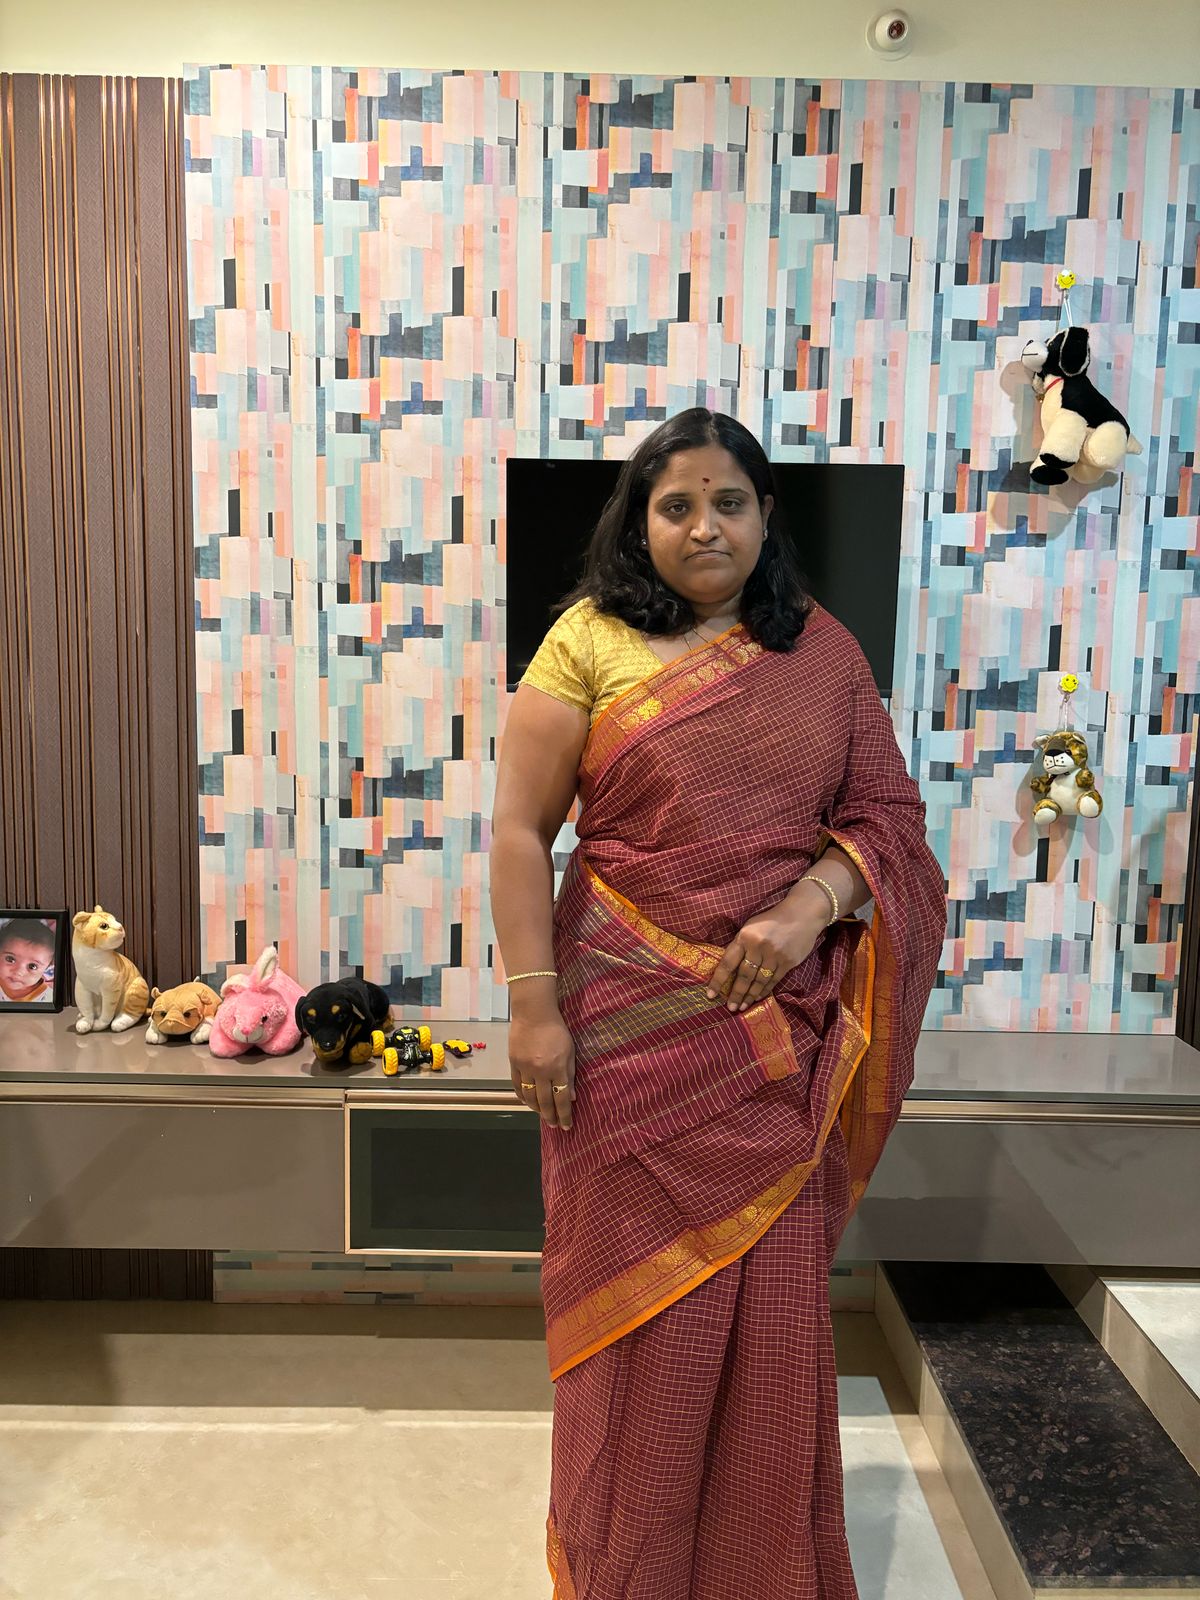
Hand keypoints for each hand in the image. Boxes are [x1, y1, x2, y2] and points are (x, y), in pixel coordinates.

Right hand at [509, 1010, 575, 1129]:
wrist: (533, 1013)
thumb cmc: (557, 1029)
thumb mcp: (570, 1051)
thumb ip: (570, 1074)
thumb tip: (572, 1097)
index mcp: (557, 1067)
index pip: (561, 1098)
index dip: (564, 1114)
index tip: (567, 1126)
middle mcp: (540, 1071)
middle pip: (545, 1101)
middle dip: (550, 1116)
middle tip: (554, 1126)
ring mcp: (525, 1068)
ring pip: (529, 1096)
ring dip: (536, 1109)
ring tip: (542, 1115)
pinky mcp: (514, 1063)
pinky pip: (517, 1085)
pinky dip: (522, 1096)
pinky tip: (527, 1102)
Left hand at [706, 888, 829, 1012]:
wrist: (802, 914)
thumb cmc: (772, 920)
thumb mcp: (750, 927)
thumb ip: (740, 945)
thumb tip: (729, 968)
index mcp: (745, 937)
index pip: (728, 962)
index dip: (718, 980)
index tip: (710, 994)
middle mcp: (758, 947)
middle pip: (744, 975)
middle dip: (736, 994)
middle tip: (730, 1008)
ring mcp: (774, 955)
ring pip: (759, 981)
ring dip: (750, 996)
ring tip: (743, 1007)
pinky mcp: (788, 962)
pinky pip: (773, 980)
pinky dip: (764, 990)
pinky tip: (758, 997)